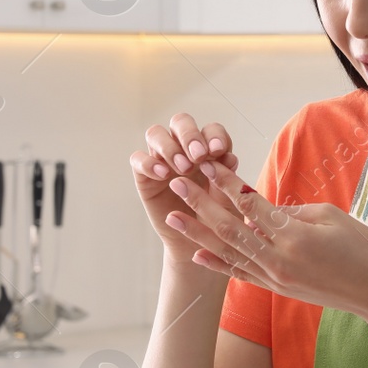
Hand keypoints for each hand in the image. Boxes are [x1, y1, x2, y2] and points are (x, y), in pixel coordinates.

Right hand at [129, 113, 239, 258]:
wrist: (195, 245)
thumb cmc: (215, 220)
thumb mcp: (227, 203)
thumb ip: (227, 181)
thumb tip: (229, 157)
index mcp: (209, 150)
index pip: (210, 130)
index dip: (214, 135)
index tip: (218, 150)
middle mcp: (183, 148)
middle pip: (181, 122)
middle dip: (190, 134)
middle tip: (198, 155)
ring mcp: (162, 159)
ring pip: (156, 134)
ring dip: (170, 147)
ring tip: (183, 168)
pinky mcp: (144, 174)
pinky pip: (138, 159)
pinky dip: (149, 163)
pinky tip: (164, 175)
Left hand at [164, 159, 367, 319]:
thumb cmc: (363, 249)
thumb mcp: (331, 217)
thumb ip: (292, 212)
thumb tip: (263, 207)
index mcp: (294, 235)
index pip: (251, 203)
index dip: (227, 182)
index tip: (208, 164)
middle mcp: (279, 259)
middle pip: (230, 226)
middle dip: (201, 202)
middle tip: (177, 181)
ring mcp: (275, 278)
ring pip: (228, 251)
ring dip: (198, 233)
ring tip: (172, 216)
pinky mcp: (277, 289)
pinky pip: (241, 274)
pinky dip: (217, 264)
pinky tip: (196, 254)